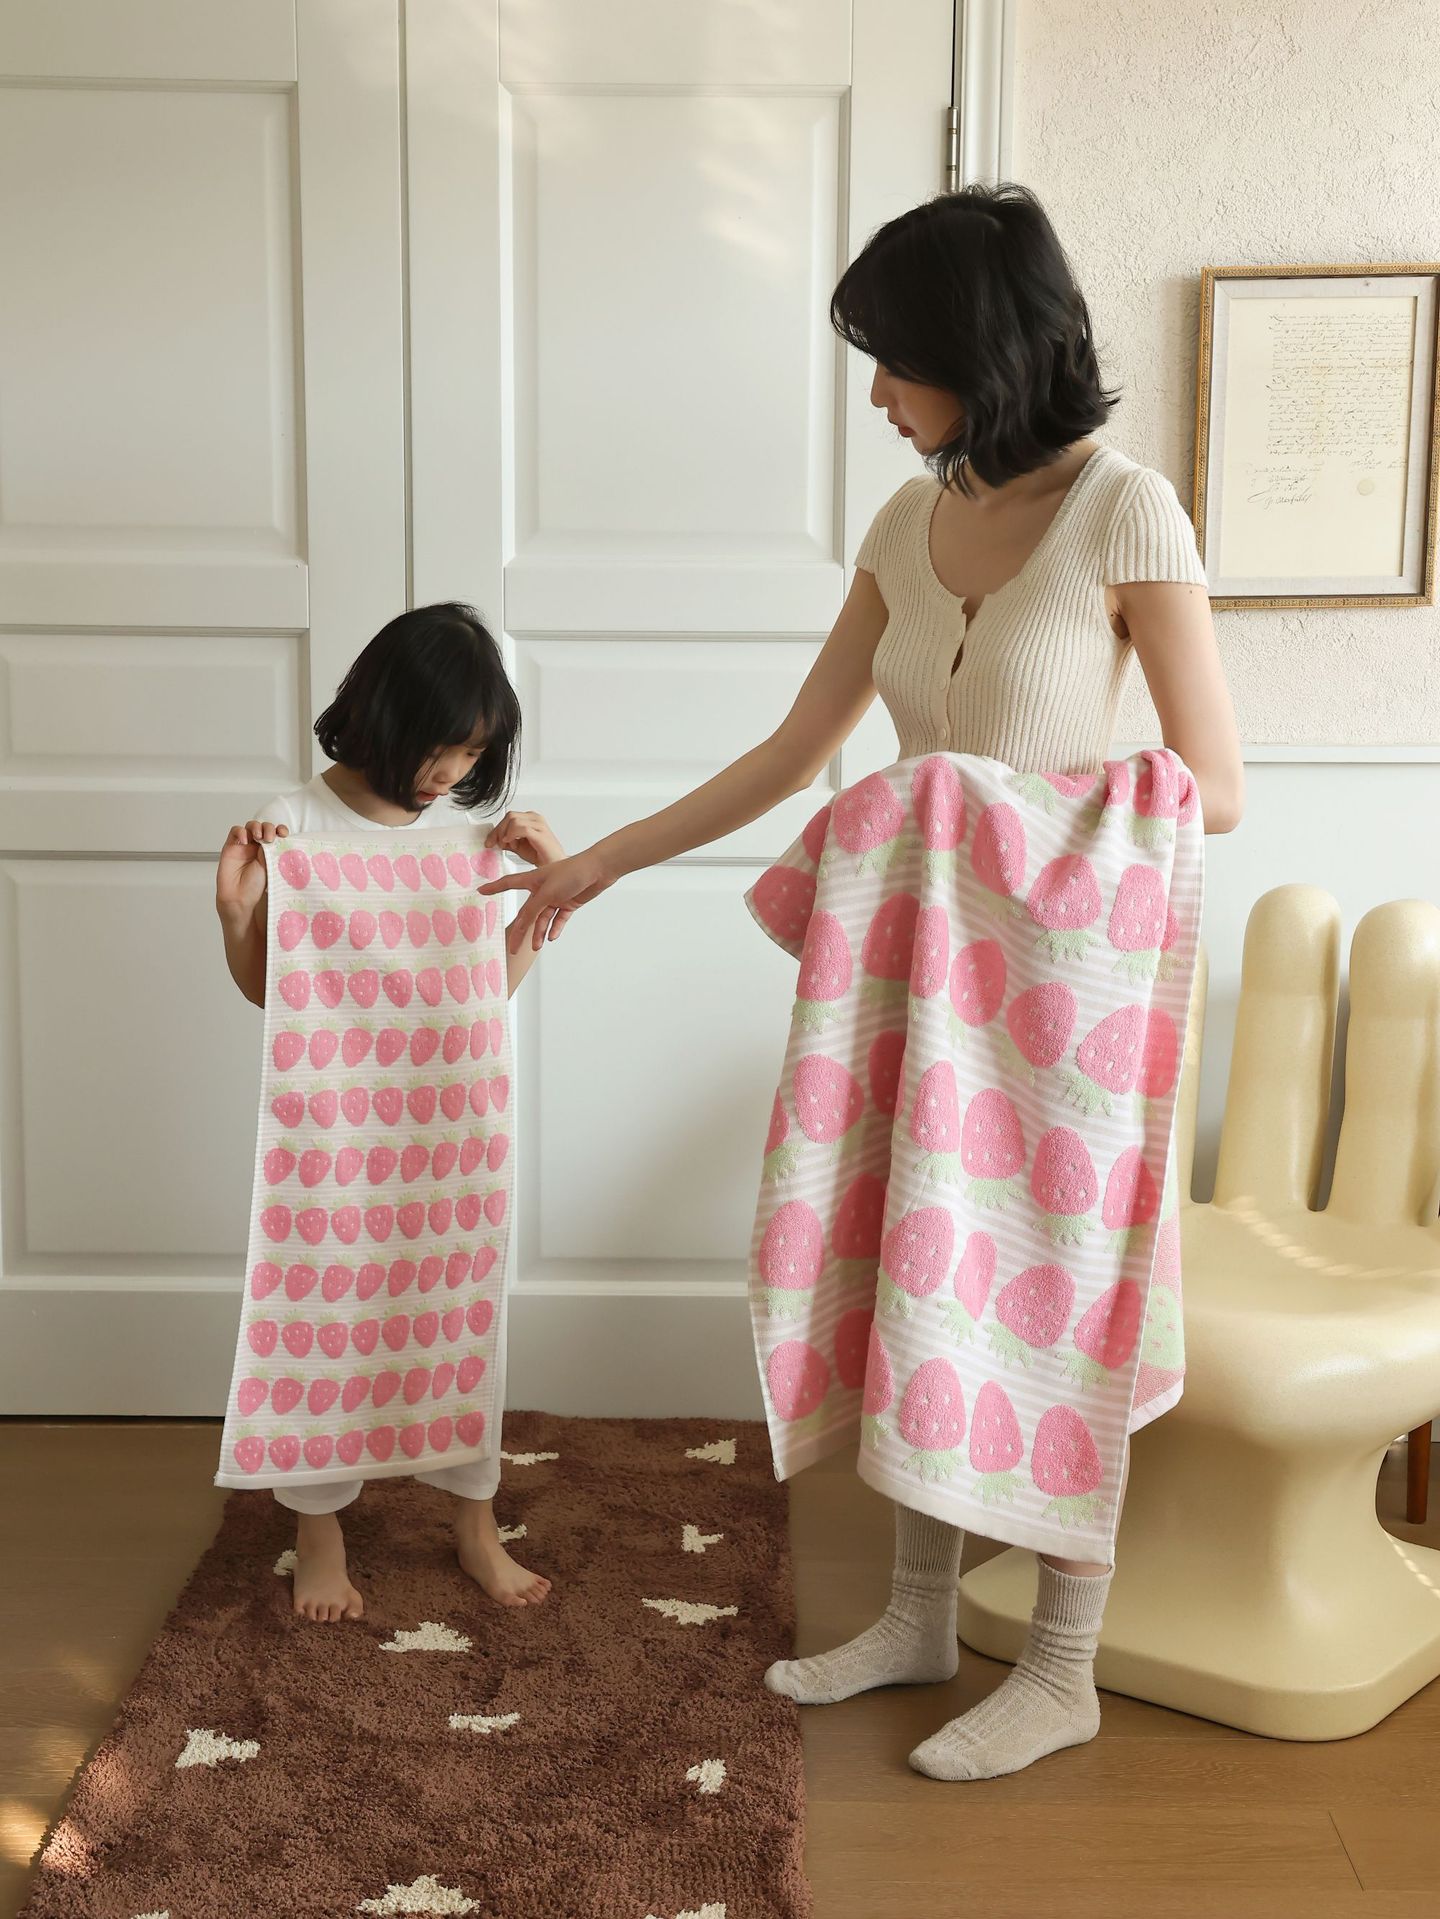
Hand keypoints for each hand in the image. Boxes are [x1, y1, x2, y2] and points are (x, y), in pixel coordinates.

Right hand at [217, 820, 287, 920]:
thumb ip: (273, 851)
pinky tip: (244, 839)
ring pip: (251, 826)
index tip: (284, 834)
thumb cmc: (256, 886)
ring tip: (258, 836)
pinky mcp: (231, 845)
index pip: (277, 833)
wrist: (239, 897)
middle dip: (268, 828)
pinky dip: (240, 831)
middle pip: (264, 827)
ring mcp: (245, 845)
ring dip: (256, 827)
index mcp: (271, 850)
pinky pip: (235, 831)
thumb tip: (276, 838)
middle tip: (270, 838)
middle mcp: (258, 846)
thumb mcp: (271, 866)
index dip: (281, 830)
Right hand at [478, 844, 615, 951]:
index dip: (494, 888)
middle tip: (513, 946)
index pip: (508, 884)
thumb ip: (533, 909)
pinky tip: (552, 937)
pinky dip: (555, 928)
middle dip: (521, 930)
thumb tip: (524, 922)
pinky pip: (559, 919)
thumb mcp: (547, 892)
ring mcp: (556, 897)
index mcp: (533, 880)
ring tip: (536, 946)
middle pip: (527, 912)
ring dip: (539, 933)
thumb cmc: (573, 872)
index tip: (481, 890)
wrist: (599, 870)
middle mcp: (543, 889)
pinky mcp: (569, 903)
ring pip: (543, 919)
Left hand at [485, 808, 564, 868]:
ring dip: (506, 834)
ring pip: (513, 820)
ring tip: (510, 846)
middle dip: (499, 831)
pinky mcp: (541, 832)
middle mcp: (535, 818)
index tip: (489, 841)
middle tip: (496, 844)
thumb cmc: (541, 855)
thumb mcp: (518, 847)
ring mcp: (539, 824)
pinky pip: (521, 828)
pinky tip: (512, 844)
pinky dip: (513, 835)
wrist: (554, 865)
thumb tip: (494, 840)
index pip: (508, 817)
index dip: (496, 829)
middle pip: (510, 816)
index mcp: (530, 819)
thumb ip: (507, 841)